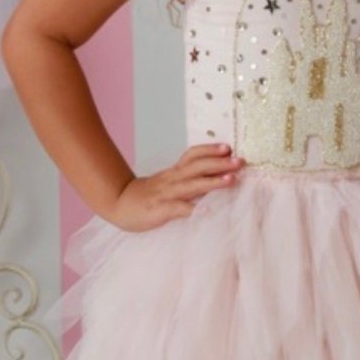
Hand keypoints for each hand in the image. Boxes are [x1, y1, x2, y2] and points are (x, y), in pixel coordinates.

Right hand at [107, 143, 244, 230]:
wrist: (119, 204)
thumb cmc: (148, 196)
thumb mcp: (168, 183)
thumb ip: (188, 180)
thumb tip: (216, 179)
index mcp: (175, 172)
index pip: (193, 155)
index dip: (210, 149)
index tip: (228, 147)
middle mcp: (172, 179)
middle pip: (198, 166)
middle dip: (220, 163)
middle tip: (240, 161)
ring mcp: (167, 194)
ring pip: (192, 184)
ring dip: (213, 181)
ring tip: (232, 179)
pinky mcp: (161, 209)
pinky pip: (180, 208)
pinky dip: (196, 209)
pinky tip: (211, 211)